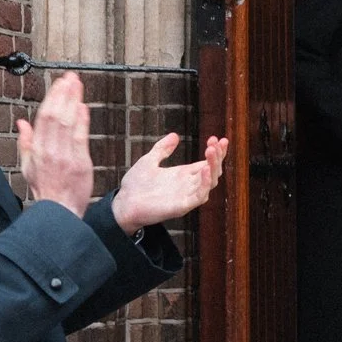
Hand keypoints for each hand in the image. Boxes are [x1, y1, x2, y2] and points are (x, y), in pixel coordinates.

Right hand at [16, 74, 94, 214]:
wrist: (59, 211)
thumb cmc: (45, 189)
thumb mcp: (27, 166)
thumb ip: (26, 142)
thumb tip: (22, 122)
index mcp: (37, 150)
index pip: (43, 118)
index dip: (52, 98)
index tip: (59, 83)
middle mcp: (50, 151)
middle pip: (55, 116)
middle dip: (63, 94)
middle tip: (70, 77)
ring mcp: (65, 156)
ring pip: (67, 123)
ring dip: (73, 101)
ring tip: (77, 85)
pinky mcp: (80, 163)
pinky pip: (80, 137)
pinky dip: (82, 120)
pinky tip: (84, 106)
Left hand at [113, 132, 229, 232]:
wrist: (123, 204)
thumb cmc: (135, 186)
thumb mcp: (149, 161)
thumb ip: (162, 149)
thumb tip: (175, 135)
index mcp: (183, 175)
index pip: (207, 163)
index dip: (216, 152)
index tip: (218, 138)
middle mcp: (188, 185)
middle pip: (213, 171)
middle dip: (217, 156)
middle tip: (215, 143)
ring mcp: (186, 196)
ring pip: (210, 182)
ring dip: (214, 166)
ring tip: (211, 151)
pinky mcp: (182, 206)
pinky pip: (199, 196)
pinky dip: (205, 183)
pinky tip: (206, 169)